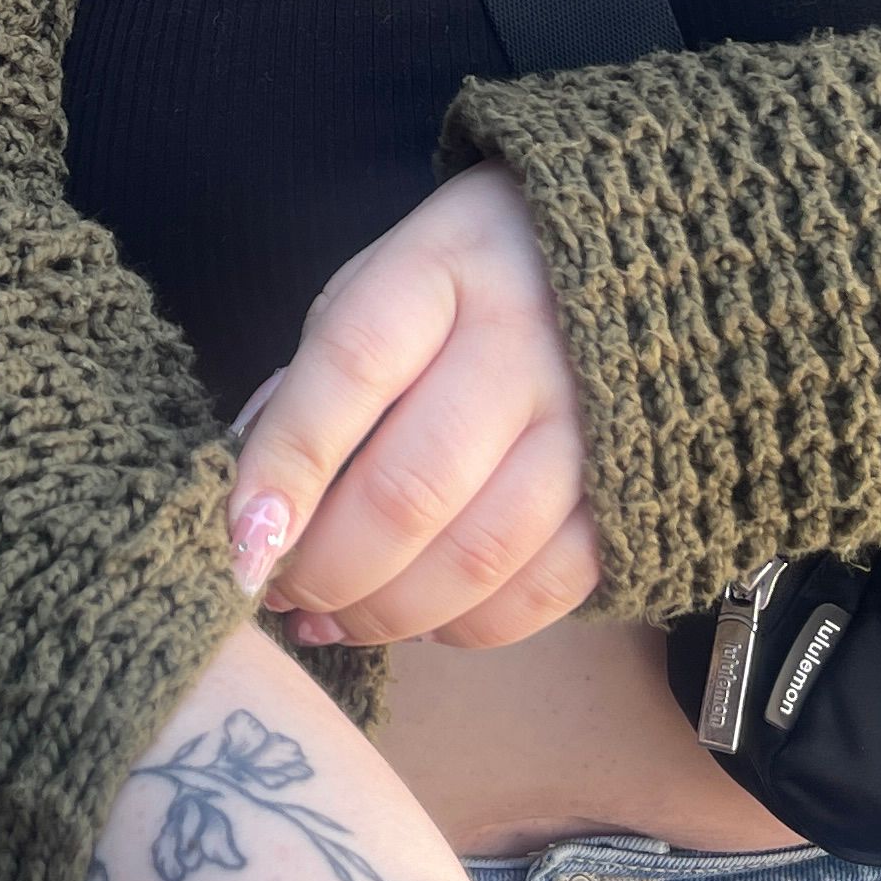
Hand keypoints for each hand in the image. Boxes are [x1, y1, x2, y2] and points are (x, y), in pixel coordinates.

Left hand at [229, 164, 599, 649]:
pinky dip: (472, 624)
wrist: (637, 256)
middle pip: (415, 484)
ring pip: (480, 552)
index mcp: (447, 262)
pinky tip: (422, 619)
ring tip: (331, 622)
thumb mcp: (382, 279)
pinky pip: (549, 586)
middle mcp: (528, 339)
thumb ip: (316, 373)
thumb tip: (251, 489)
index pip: (353, 366)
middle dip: (329, 565)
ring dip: (388, 611)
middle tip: (280, 594)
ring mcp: (595, 418)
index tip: (241, 542)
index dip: (289, 465)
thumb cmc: (470, 278)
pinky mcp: (639, 487)